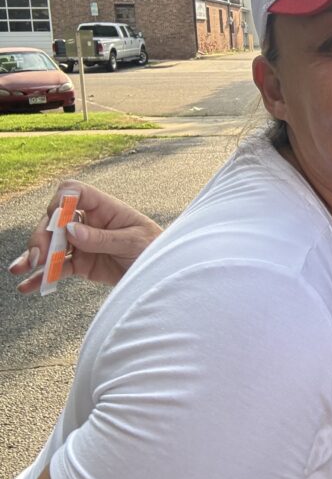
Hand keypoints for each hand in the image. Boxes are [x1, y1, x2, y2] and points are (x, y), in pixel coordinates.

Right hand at [7, 180, 161, 292]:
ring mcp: (82, 243)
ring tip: (21, 268)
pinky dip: (42, 276)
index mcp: (105, 208)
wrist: (163, 270)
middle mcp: (89, 222)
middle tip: (40, 256)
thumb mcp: (134, 241)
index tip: (56, 219)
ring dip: (34, 254)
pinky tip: (27, 285)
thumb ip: (102, 238)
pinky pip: (57, 268)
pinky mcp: (81, 263)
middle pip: (54, 220)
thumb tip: (70, 231)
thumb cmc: (154, 247)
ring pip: (51, 244)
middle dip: (43, 235)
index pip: (74, 192)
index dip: (61, 201)